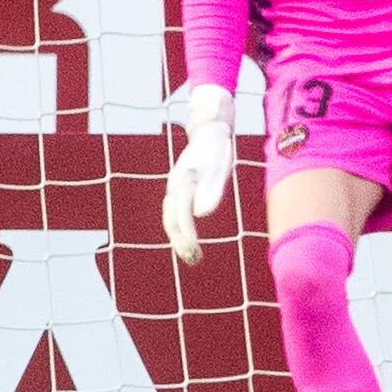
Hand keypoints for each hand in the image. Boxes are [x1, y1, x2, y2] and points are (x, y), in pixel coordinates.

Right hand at [163, 84, 236, 262]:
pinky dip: (182, 231)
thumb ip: (212, 188)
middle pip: (171, 220)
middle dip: (181, 242)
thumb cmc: (216, 148)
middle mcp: (175, 187)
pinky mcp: (182, 192)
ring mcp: (177, 190)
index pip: (181, 214)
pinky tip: (190, 245)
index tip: (193, 249)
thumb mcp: (219, 165)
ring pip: (172, 219)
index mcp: (182, 182)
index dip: (186, 234)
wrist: (209, 131)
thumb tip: (202, 212)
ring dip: (180, 239)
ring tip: (193, 258)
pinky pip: (177, 216)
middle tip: (194, 260)